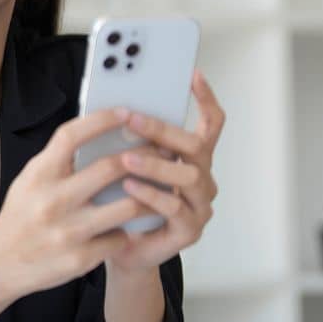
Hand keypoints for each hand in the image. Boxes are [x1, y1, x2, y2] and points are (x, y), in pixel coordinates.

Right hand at [0, 106, 155, 301]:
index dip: (101, 120)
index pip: (71, 136)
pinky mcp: (81, 258)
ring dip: (148, 196)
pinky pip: (120, 238)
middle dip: (142, 157)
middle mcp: (53, 200)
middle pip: (110, 168)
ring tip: (159, 190)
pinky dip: (126, 231)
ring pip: (128, 206)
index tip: (125, 112)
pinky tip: (126, 229)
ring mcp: (68, 231)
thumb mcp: (29, 182)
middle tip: (160, 152)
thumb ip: (59, 163)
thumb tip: (98, 136)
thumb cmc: (20, 217)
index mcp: (38, 175)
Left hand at [105, 68, 223, 274]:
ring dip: (156, 164)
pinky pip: (175, 208)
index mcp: (190, 158)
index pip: (210, 124)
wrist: (116, 246)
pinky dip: (151, 195)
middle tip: (132, 117)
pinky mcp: (189, 230)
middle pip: (196, 146)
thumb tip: (112, 106)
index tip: (193, 74)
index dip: (206, 98)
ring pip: (189, 177)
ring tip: (126, 158)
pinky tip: (130, 187)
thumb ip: (127, 139)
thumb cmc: (120, 201)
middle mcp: (201, 178)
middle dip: (163, 130)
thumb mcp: (123, 164)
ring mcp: (199, 205)